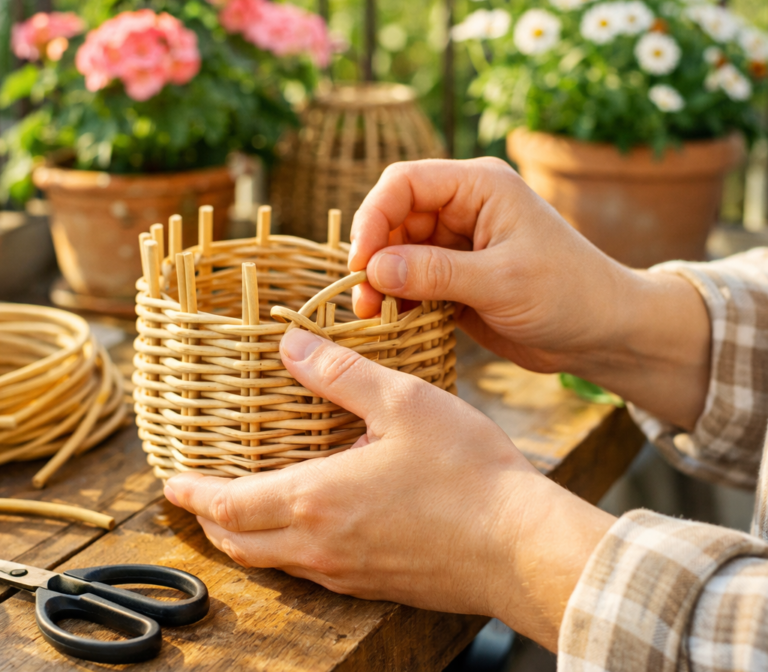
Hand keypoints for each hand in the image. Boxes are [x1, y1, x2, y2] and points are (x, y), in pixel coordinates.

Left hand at [164, 328, 613, 651]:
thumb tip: (290, 343)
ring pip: (274, 562)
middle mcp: (322, 546)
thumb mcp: (401, 403)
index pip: (228, 506)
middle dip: (211, 522)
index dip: (193, 495)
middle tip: (198, 500)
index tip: (170, 485)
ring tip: (243, 512)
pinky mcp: (377, 584)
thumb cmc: (466, 471)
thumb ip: (340, 374)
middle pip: (241, 544)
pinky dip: (288, 551)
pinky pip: (313, 572)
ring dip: (247, 538)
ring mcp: (349, 572)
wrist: (519, 545)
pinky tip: (310, 528)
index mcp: (317, 499)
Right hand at [349, 158, 710, 428]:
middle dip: (373, 255)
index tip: (360, 262)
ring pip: (397, 252)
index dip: (373, 217)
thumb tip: (373, 269)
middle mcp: (463, 208)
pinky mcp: (456, 277)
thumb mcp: (501, 281)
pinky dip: (398, 298)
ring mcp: (458, 244)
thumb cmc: (567, 293)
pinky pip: (412, 280)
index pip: (405, 183)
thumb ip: (435, 273)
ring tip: (372, 314)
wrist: (602, 332)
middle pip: (394, 218)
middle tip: (362, 299)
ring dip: (380, 281)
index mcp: (479, 187)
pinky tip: (393, 320)